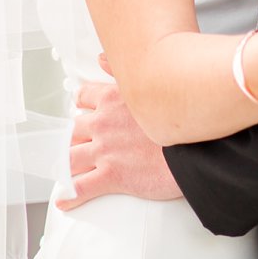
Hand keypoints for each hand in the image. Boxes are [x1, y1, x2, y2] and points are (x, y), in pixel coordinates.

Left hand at [55, 60, 182, 210]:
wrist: (195, 149)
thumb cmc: (178, 120)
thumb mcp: (149, 85)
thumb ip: (121, 71)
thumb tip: (102, 58)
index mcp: (111, 99)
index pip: (83, 97)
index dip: (81, 105)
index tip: (80, 109)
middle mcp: (102, 123)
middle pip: (74, 130)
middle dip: (72, 137)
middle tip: (73, 143)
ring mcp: (104, 151)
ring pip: (71, 157)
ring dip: (65, 165)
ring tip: (62, 171)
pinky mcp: (110, 176)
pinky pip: (81, 187)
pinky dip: (69, 195)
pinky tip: (64, 200)